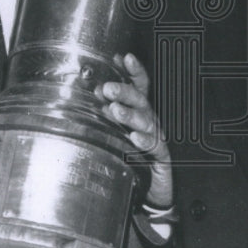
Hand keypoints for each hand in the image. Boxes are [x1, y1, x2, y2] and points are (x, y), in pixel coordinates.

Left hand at [101, 53, 171, 207]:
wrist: (149, 190)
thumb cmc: (130, 157)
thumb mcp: (114, 134)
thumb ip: (105, 115)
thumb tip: (86, 94)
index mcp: (138, 111)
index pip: (139, 86)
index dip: (133, 70)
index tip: (122, 57)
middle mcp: (149, 120)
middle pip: (140, 100)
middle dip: (124, 91)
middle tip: (106, 89)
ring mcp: (156, 137)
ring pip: (146, 121)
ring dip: (130, 114)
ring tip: (114, 110)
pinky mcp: (161, 157)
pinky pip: (154, 146)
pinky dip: (144, 141)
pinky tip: (134, 138)